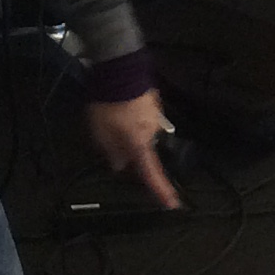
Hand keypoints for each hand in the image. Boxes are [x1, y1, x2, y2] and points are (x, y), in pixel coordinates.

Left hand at [87, 91, 181, 207]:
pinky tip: (118, 107)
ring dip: (128, 129)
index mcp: (141, 144)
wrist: (120, 69)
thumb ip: (111, 152)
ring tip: (109, 117)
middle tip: (109, 137)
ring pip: (142, 131)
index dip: (161, 191)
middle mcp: (154, 132)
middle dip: (129, 148)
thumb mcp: (101, 133)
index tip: (173, 205)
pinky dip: (131, 116)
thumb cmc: (109, 106)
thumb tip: (120, 165)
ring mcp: (156, 115)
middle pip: (143, 149)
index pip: (152, 173)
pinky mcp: (153, 102)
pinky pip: (142, 116)